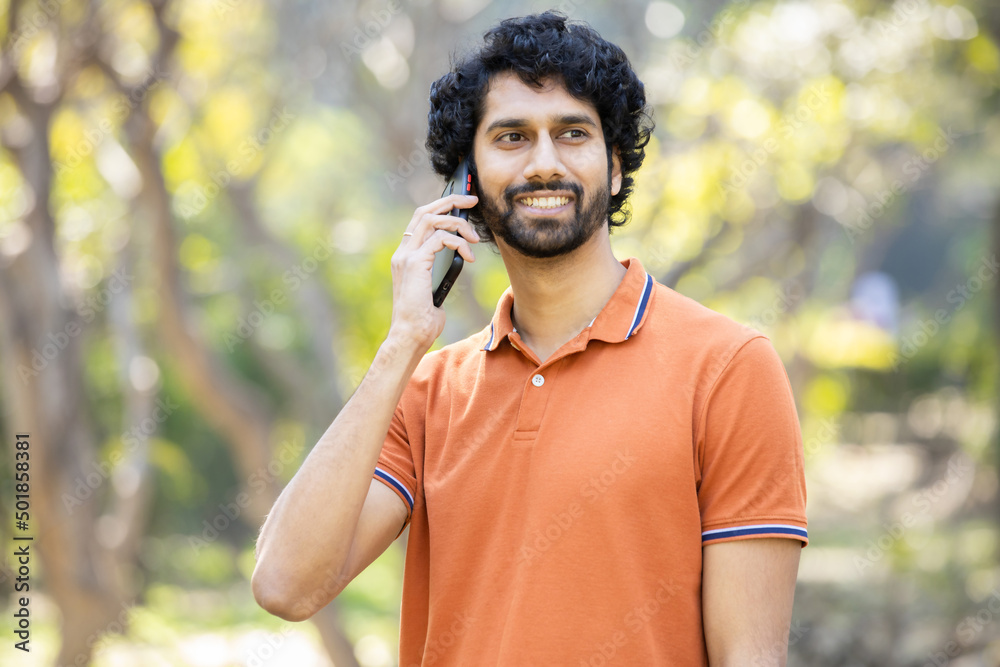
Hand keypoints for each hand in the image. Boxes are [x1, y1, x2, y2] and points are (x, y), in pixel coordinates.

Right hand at [388, 193, 478, 349]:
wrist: (411, 335)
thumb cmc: (424, 319)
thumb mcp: (435, 288)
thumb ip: (440, 271)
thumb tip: (459, 258)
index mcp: (405, 256)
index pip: (420, 220)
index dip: (440, 207)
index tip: (461, 204)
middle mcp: (403, 252)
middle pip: (424, 211)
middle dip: (450, 200)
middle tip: (472, 200)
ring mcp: (406, 256)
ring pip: (432, 220)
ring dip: (458, 223)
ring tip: (474, 238)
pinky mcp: (415, 263)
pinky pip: (440, 238)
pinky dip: (459, 243)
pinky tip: (469, 256)